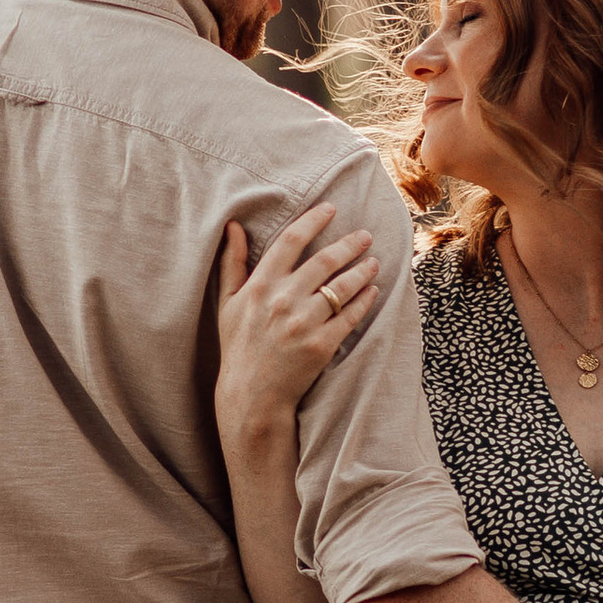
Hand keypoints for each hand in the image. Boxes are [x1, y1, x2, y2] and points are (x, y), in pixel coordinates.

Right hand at [218, 203, 382, 433]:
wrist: (252, 394)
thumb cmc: (239, 345)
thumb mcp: (228, 302)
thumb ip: (233, 262)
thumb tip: (233, 225)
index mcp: (260, 286)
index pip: (291, 241)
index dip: (313, 220)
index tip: (330, 209)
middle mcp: (283, 301)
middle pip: (324, 260)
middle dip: (349, 244)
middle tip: (365, 235)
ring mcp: (304, 323)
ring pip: (342, 286)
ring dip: (363, 270)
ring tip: (374, 261)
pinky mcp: (322, 345)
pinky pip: (350, 316)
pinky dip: (365, 300)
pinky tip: (372, 291)